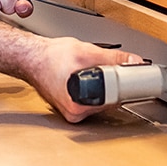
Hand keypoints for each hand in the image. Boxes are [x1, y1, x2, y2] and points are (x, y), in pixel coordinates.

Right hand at [29, 37, 143, 122]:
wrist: (32, 59)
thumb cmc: (51, 57)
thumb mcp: (87, 52)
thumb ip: (114, 58)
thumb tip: (134, 62)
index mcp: (79, 104)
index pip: (116, 98)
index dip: (127, 84)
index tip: (134, 76)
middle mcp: (76, 113)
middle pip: (112, 100)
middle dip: (115, 83)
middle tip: (106, 67)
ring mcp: (75, 113)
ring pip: (104, 100)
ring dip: (106, 86)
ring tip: (90, 70)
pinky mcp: (74, 108)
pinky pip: (95, 99)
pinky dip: (97, 88)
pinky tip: (87, 77)